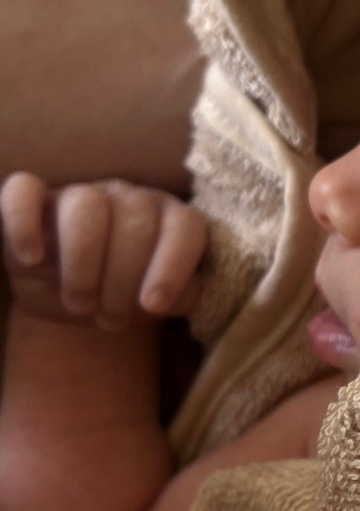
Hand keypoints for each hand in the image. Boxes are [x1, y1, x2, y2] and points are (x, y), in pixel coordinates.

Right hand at [0, 172, 207, 327]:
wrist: (73, 298)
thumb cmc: (123, 294)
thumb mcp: (153, 302)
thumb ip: (179, 296)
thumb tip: (176, 294)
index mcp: (167, 218)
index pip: (185, 226)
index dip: (173, 266)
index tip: (153, 305)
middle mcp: (128, 198)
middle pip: (135, 221)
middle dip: (123, 278)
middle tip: (111, 319)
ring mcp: (79, 194)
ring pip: (85, 204)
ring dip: (82, 261)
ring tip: (79, 304)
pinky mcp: (33, 200)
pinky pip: (24, 191)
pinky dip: (24, 223)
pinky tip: (32, 258)